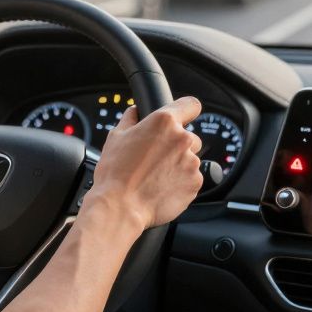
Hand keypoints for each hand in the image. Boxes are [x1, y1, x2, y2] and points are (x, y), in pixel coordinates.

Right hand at [83, 97, 203, 232]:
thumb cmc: (115, 172)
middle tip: (156, 158)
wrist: (121, 206)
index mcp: (164, 122)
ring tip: (155, 176)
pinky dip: (180, 182)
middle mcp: (182, 139)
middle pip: (189, 137)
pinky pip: (191, 179)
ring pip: (190, 160)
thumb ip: (130, 118)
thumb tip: (135, 111)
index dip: (186, 110)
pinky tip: (161, 187)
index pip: (191, 105)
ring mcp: (191, 162)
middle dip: (176, 145)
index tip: (183, 116)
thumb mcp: (116, 136)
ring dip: (178, 165)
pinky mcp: (195, 183)